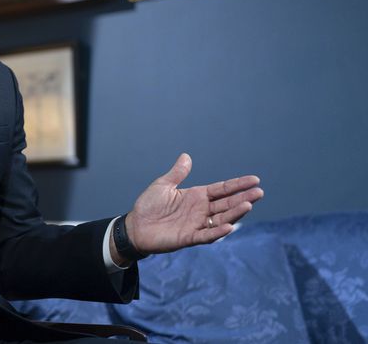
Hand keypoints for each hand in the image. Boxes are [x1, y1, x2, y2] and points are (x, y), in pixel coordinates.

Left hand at [125, 153, 262, 255]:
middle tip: (259, 192)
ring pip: (221, 219)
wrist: (135, 226)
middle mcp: (201, 210)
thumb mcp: (163, 185)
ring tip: (248, 205)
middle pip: (226, 204)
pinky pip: (206, 235)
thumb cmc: (149, 205)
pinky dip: (217, 232)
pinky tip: (228, 227)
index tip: (255, 180)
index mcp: (197, 196)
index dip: (238, 185)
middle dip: (243, 198)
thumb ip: (177, 173)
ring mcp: (197, 224)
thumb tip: (186, 156)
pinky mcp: (189, 237)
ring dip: (235, 213)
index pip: (222, 189)